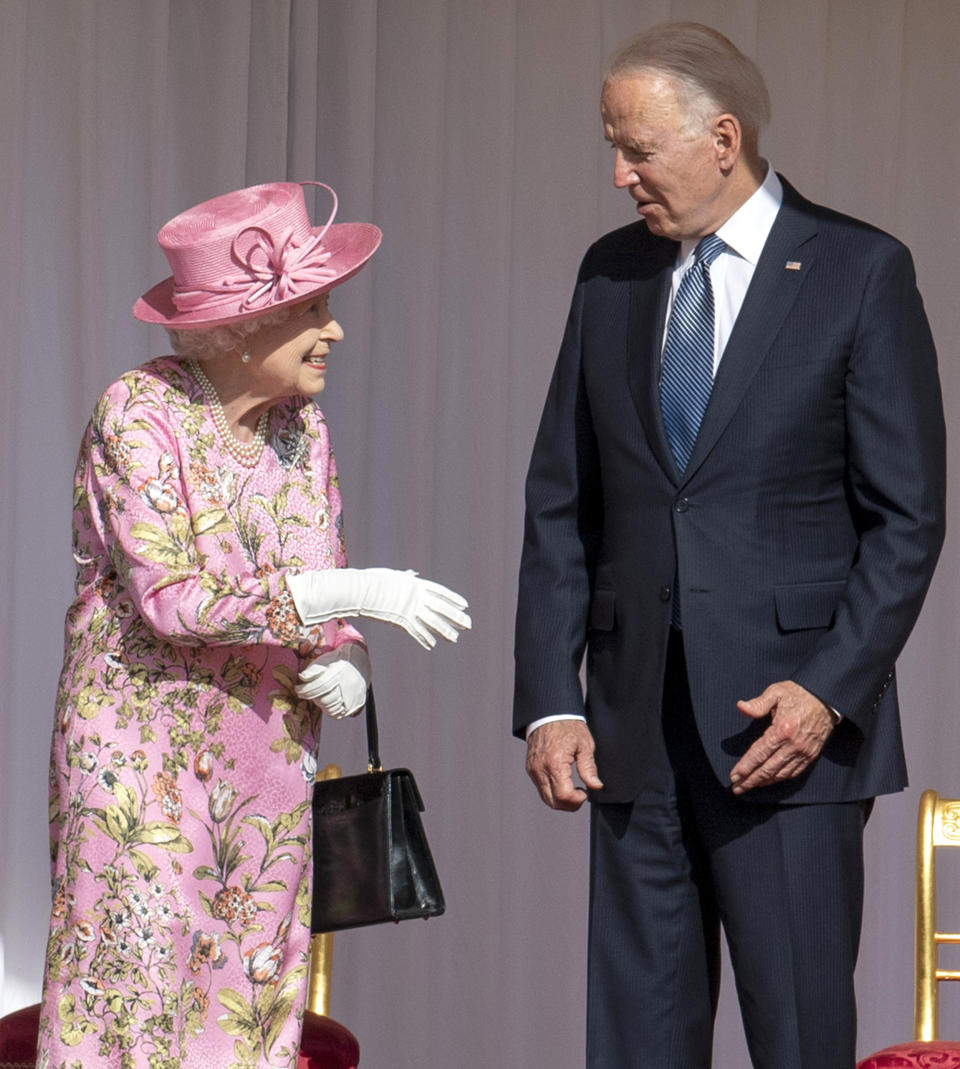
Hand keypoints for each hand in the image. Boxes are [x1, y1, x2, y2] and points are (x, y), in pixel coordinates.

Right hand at [286, 567, 470, 649]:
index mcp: (416, 584)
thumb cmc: (373, 580)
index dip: (454, 599)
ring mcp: (410, 609)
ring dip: (445, 631)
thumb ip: (405, 578)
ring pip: (432, 622)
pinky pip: (415, 631)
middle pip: (441, 608)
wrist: (361, 589)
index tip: (465, 606)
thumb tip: (412, 575)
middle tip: (469, 624)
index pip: (441, 592)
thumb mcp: (392, 575)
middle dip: (456, 617)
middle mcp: (417, 597)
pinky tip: (432, 645)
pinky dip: (424, 638)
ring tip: (456, 639)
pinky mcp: (401, 620)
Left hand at [296, 644, 369, 718]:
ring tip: (320, 697)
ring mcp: (354, 696)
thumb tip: (302, 678)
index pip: (320, 685)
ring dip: (322, 705)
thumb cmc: (336, 662)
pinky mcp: (358, 703)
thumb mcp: (323, 661)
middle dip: (314, 698)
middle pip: (325, 700)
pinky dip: (331, 711)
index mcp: (339, 673)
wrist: (357, 662)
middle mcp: (348, 685)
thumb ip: (312, 670)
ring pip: (332, 709)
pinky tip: (328, 703)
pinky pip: (340, 714)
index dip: (306, 690)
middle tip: (310, 693)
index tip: (298, 690)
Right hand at [526, 720, 603, 810]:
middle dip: (569, 804)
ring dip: (560, 799)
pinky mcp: (530, 768)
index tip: (585, 792)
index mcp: (554, 763)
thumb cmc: (567, 725)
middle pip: (553, 802)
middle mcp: (540, 769)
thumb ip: (589, 768)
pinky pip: (540, 788)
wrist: (548, 712)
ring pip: (545, 798)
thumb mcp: (585, 745)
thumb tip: (596, 786)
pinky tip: (562, 781)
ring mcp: (533, 769)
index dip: (577, 801)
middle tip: (581, 794)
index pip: (564, 797)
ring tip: (573, 788)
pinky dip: (552, 791)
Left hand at [729, 680, 835, 794]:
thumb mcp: (776, 692)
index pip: (759, 754)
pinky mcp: (811, 755)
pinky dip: (779, 779)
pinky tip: (769, 781)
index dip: (745, 767)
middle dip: (750, 780)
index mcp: (782, 730)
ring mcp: (804, 752)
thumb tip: (740, 707)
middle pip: (768, 769)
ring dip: (763, 783)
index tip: (734, 776)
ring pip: (780, 774)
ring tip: (749, 786)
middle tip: (736, 788)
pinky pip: (793, 772)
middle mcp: (793, 745)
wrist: (826, 699)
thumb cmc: (798, 694)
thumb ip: (758, 703)